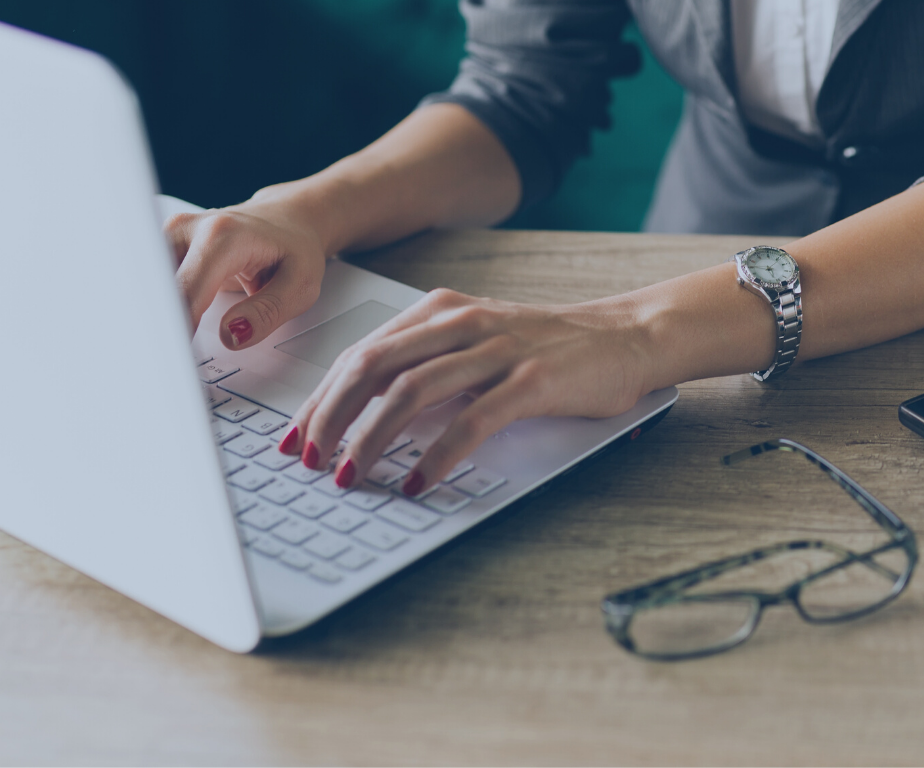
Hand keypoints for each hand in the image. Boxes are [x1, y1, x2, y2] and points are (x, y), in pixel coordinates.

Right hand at [165, 198, 327, 348]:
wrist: (288, 220)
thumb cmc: (295, 249)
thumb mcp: (300, 286)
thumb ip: (266, 313)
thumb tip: (231, 335)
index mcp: (221, 237)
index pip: (184, 294)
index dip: (176, 331)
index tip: (177, 361)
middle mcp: (188, 229)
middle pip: (156, 289)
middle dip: (159, 327)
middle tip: (167, 363)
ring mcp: (170, 233)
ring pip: (148, 287)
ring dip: (156, 318)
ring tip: (168, 348)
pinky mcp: (162, 244)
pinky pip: (152, 282)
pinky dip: (159, 307)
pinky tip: (169, 327)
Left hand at [274, 288, 653, 494]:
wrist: (627, 335)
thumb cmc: (551, 348)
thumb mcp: (479, 342)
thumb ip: (428, 363)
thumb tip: (365, 414)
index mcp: (442, 311)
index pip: (361, 353)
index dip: (320, 398)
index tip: (296, 437)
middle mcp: (462, 324)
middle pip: (372, 368)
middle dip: (331, 418)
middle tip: (310, 461)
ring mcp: (497, 350)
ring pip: (411, 392)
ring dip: (371, 439)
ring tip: (351, 476)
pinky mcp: (532, 382)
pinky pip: (471, 422)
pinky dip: (437, 455)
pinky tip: (418, 482)